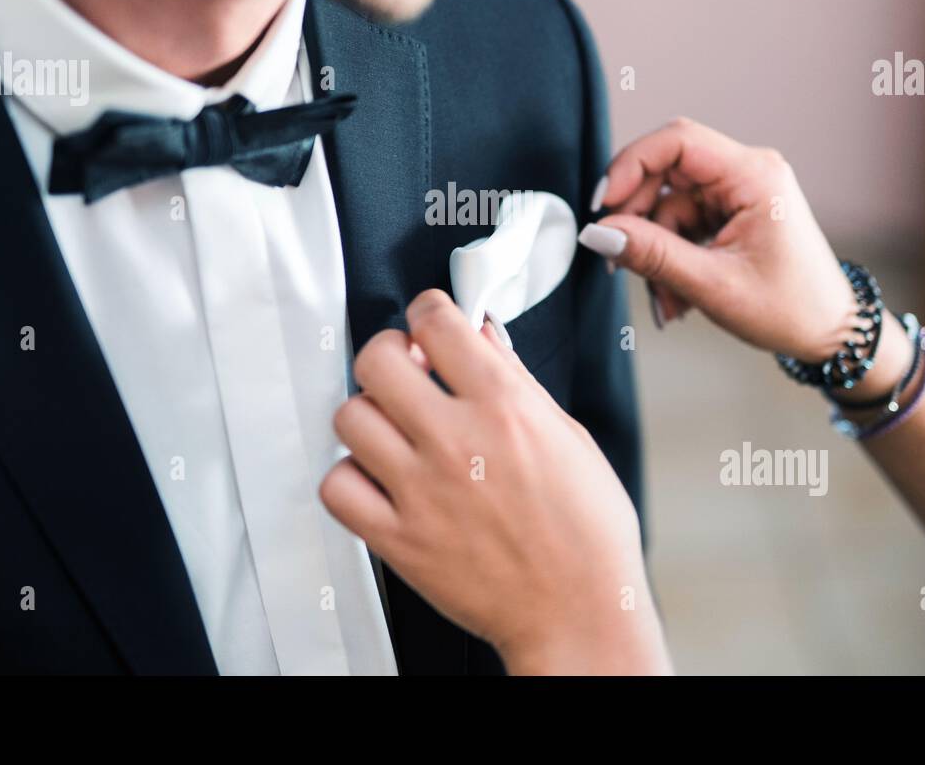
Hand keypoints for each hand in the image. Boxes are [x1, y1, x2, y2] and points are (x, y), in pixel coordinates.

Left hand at [318, 290, 670, 674]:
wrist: (578, 611)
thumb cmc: (587, 533)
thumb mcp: (569, 435)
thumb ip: (518, 380)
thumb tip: (484, 336)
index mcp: (505, 406)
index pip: (437, 321)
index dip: (429, 312)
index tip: (430, 324)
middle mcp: (457, 440)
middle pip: (377, 359)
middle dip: (389, 353)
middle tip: (405, 369)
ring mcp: (421, 489)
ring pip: (350, 416)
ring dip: (368, 414)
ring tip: (392, 428)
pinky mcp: (398, 538)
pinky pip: (337, 487)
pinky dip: (349, 477)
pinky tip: (377, 478)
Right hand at [580, 118, 880, 368]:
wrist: (829, 333)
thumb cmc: (790, 308)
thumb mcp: (713, 285)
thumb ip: (652, 255)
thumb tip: (598, 232)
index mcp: (754, 175)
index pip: (677, 141)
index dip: (631, 165)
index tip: (604, 205)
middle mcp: (747, 173)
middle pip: (666, 172)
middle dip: (637, 218)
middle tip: (617, 259)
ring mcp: (738, 193)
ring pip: (667, 204)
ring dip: (654, 249)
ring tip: (663, 298)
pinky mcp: (730, 213)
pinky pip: (680, 222)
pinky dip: (669, 256)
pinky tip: (675, 294)